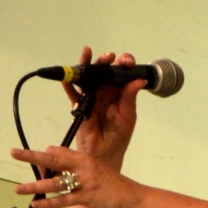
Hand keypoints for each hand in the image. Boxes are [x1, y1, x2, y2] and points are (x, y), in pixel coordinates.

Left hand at [11, 145, 141, 207]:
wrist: (133, 196)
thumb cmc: (113, 184)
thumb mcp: (95, 169)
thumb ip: (76, 166)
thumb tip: (55, 162)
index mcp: (84, 158)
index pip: (58, 152)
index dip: (45, 157)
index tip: (37, 163)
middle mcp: (83, 167)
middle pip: (53, 160)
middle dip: (31, 156)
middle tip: (14, 153)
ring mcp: (85, 182)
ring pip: (55, 183)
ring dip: (35, 186)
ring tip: (18, 188)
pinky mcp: (87, 197)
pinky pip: (64, 200)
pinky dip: (49, 203)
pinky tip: (37, 204)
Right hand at [66, 48, 142, 166]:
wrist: (103, 154)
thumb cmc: (118, 136)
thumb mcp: (128, 116)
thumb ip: (130, 97)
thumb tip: (139, 80)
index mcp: (120, 92)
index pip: (122, 73)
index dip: (123, 64)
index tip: (126, 62)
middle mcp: (106, 91)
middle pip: (104, 71)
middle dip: (105, 61)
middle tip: (108, 57)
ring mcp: (91, 97)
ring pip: (88, 77)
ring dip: (87, 65)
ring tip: (87, 53)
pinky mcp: (79, 106)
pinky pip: (73, 93)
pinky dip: (68, 84)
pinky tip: (67, 76)